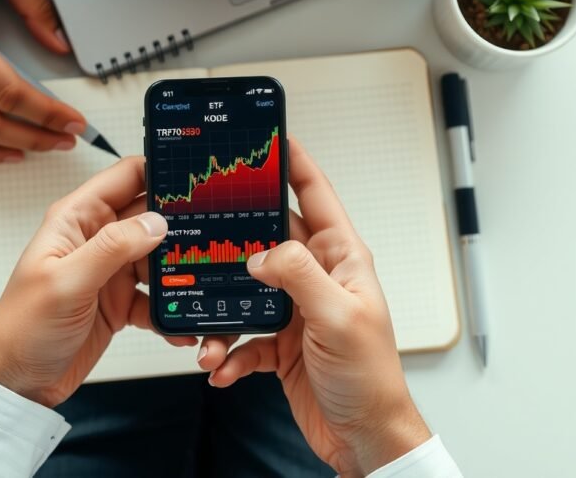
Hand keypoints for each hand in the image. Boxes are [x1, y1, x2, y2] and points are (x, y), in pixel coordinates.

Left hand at [0, 157, 196, 406]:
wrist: (17, 383)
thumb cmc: (23, 328)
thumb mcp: (67, 282)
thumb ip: (113, 248)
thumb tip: (157, 222)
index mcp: (78, 219)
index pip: (126, 177)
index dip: (160, 171)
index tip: (195, 177)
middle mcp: (97, 239)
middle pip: (151, 216)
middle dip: (182, 222)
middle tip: (215, 231)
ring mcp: (111, 271)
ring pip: (160, 256)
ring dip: (180, 269)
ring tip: (202, 281)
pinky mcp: (121, 302)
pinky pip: (157, 297)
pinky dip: (171, 308)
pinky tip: (182, 322)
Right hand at [199, 140, 431, 476]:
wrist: (362, 435)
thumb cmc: (370, 378)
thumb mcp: (337, 317)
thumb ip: (299, 275)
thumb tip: (261, 254)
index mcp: (341, 259)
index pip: (317, 196)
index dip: (294, 164)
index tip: (271, 138)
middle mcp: (317, 278)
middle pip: (269, 239)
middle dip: (236, 238)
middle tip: (205, 228)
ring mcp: (296, 309)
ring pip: (247, 291)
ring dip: (223, 312)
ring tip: (211, 333)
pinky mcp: (279, 342)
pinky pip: (243, 335)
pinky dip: (228, 351)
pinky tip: (222, 366)